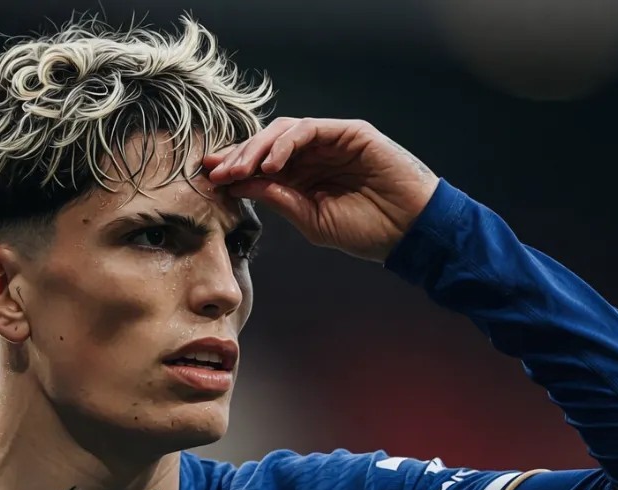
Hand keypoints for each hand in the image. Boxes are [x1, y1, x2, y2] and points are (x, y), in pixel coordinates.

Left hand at [203, 118, 438, 262]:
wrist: (409, 231)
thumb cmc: (367, 230)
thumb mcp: (310, 219)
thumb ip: (277, 198)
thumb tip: (237, 184)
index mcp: (304, 177)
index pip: (261, 164)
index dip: (234, 167)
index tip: (208, 177)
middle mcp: (314, 155)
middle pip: (266, 144)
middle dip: (237, 156)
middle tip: (216, 171)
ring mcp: (331, 141)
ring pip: (282, 131)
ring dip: (256, 149)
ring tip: (239, 170)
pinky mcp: (349, 133)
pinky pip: (308, 129)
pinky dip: (285, 144)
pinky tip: (271, 165)